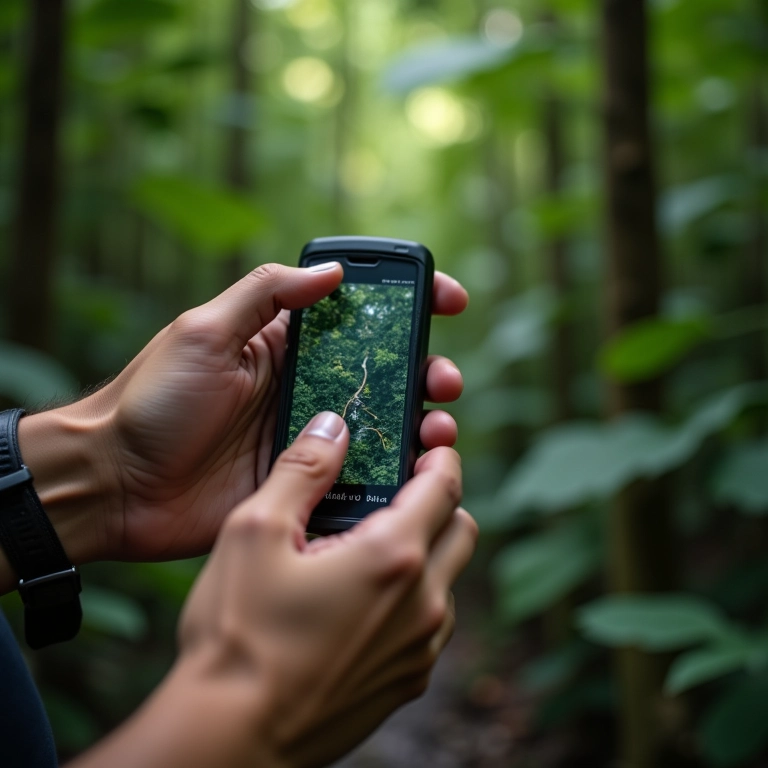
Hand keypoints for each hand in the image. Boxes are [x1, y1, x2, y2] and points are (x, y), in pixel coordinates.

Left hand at [13, 264, 466, 570]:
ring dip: (422, 418)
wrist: (116, 485)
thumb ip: (265, 294)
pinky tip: (414, 471)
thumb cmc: (152, 400)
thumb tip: (331, 272)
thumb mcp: (203, 331)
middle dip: (427, 368)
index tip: (448, 300)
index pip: (357, 314)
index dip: (407, 303)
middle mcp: (304, 387)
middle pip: (384, 371)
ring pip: (383, 424)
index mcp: (283, 344)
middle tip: (443, 379)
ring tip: (438, 426)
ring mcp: (308, 438)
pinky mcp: (304, 482)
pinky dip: (394, 471)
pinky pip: (361, 474)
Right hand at [71, 413, 476, 767]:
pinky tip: (365, 599)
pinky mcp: (407, 683)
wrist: (229, 738)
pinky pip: (431, 624)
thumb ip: (301, 470)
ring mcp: (420, 649)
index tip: (429, 445)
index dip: (441, 458)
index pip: (446, 487)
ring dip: (430, 551)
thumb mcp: (255, 532)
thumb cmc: (237, 634)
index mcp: (393, 557)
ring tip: (377, 545)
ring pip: (450, 579)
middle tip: (402, 490)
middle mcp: (423, 604)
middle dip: (442, 501)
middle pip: (462, 529)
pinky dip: (415, 597)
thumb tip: (332, 424)